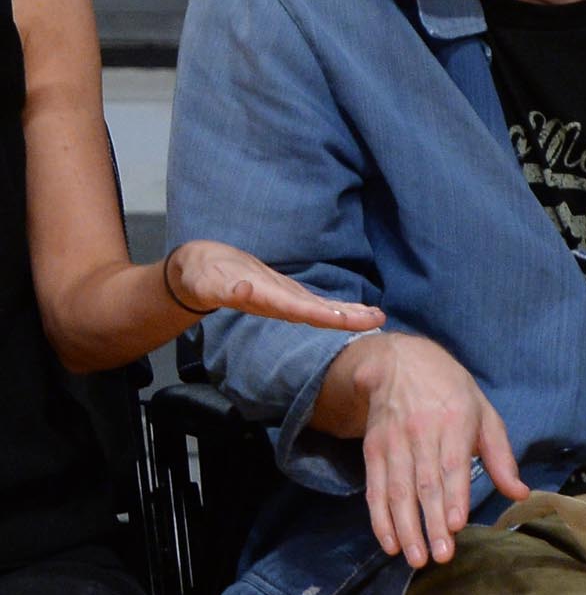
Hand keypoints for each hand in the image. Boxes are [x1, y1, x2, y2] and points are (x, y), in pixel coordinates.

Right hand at [165, 241, 386, 331]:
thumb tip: (243, 292)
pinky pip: (319, 305)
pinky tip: (360, 311)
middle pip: (319, 315)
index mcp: (266, 302)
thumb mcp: (207, 281)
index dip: (324, 315)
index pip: (300, 311)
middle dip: (347, 319)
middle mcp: (281, 306)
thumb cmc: (201, 274)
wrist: (199, 273)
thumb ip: (224, 289)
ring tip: (378, 316)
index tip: (346, 318)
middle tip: (377, 320)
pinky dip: (340, 308)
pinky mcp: (289, 296)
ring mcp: (287, 303)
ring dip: (350, 315)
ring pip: (323, 311)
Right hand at [350, 333, 527, 566]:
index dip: (453, 495)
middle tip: (439, 556)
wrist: (398, 362)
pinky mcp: (374, 451)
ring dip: (405, 528)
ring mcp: (394, 443)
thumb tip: (520, 493)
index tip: (456, 524)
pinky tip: (389, 543)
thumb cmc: (451, 392)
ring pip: (398, 491)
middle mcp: (421, 433)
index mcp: (454, 422)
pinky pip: (376, 489)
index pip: (452, 464)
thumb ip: (501, 456)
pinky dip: (380, 519)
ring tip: (415, 558)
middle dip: (431, 523)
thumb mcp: (484, 414)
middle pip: (425, 484)